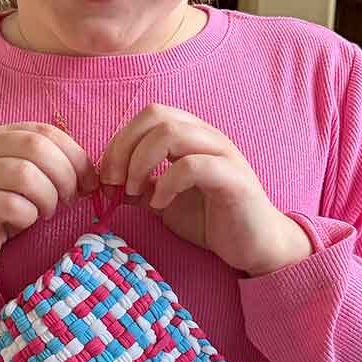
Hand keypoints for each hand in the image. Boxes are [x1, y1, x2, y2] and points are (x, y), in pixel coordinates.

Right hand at [0, 122, 98, 286]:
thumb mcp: (25, 179)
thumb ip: (52, 167)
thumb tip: (93, 176)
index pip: (46, 132)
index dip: (75, 156)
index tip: (89, 183)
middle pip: (37, 148)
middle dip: (64, 176)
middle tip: (68, 200)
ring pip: (25, 176)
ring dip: (47, 198)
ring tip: (46, 212)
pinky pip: (10, 205)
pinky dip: (28, 216)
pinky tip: (25, 221)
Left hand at [98, 104, 312, 276]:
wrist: (254, 246)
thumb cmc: (211, 220)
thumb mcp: (164, 201)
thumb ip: (140, 187)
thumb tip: (109, 182)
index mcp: (191, 136)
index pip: (149, 115)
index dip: (120, 140)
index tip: (107, 175)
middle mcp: (207, 137)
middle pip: (156, 115)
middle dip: (125, 147)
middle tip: (115, 181)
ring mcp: (223, 154)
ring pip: (172, 132)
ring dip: (142, 162)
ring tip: (135, 191)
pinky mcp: (233, 179)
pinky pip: (193, 165)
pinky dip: (167, 183)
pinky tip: (160, 204)